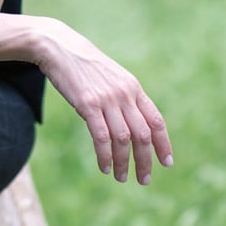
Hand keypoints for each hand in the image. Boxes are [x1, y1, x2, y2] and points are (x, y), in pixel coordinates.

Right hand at [36, 18, 172, 184]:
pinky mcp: (87, 103)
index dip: (163, 144)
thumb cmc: (83, 64)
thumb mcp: (111, 77)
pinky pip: (101, 137)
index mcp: (133, 87)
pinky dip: (105, 156)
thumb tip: (133, 122)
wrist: (58, 46)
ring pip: (123, 139)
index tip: (166, 163)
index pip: (156, 120)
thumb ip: (124, 97)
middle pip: (142, 134)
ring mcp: (106, 99)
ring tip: (120, 177)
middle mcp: (124, 94)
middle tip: (143, 179)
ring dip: (123, 163)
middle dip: (144, 161)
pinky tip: (104, 166)